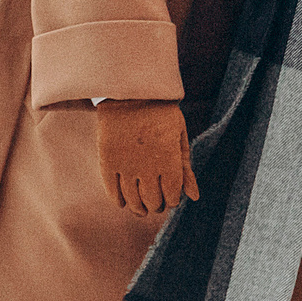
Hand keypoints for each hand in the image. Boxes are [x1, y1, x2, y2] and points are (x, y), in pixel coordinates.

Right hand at [95, 99, 199, 214]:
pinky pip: (112, 190)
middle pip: (153, 201)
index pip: (172, 196)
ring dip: (139, 208)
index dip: (172, 201)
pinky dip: (119, 201)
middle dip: (157, 205)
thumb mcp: (180, 137)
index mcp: (169, 160)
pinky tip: (123, 202)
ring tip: (142, 208)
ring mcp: (126, 165)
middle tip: (157, 203)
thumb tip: (193, 197)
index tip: (171, 198)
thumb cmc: (162, 114)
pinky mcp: (108, 161)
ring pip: (133, 200)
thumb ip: (186, 168)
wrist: (132, 92)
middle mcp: (147, 167)